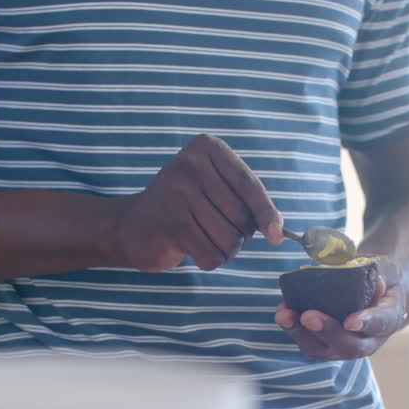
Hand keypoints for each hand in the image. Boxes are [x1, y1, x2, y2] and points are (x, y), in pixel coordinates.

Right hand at [113, 134, 283, 270]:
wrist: (129, 225)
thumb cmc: (181, 208)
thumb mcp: (213, 189)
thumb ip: (246, 202)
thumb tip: (278, 230)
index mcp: (207, 148)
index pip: (249, 185)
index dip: (266, 214)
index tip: (277, 236)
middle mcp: (191, 164)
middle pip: (242, 217)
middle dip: (237, 234)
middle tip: (211, 228)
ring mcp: (179, 193)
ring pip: (230, 239)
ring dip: (223, 249)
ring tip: (200, 238)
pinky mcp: (172, 225)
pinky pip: (212, 254)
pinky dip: (208, 260)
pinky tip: (191, 250)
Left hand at [275, 276, 408, 360]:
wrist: (375, 295)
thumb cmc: (380, 279)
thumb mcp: (385, 268)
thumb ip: (373, 269)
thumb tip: (350, 266)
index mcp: (388, 318)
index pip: (381, 323)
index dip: (366, 322)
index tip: (350, 321)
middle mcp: (368, 340)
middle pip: (349, 345)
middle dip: (327, 331)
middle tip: (308, 316)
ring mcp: (344, 347)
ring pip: (323, 349)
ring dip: (301, 333)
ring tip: (285, 315)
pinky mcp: (325, 346)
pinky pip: (307, 343)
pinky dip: (292, 328)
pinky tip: (283, 311)